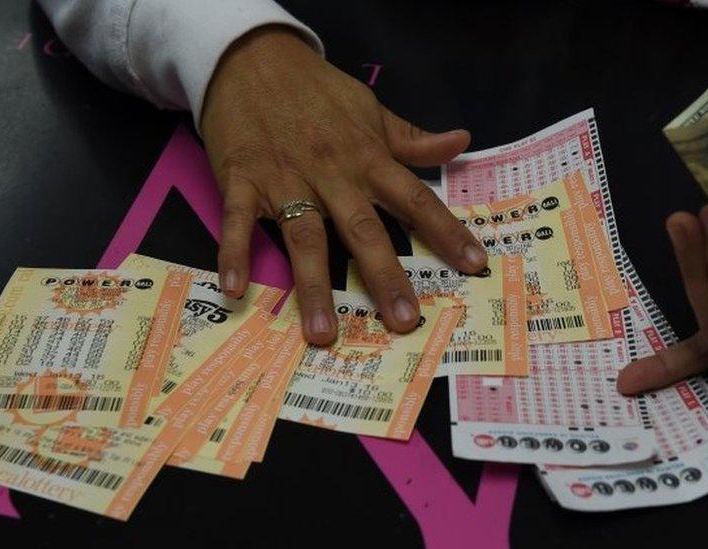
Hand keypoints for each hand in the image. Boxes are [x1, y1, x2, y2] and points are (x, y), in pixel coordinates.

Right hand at [200, 26, 487, 343]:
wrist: (252, 58)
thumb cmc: (317, 91)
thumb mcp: (371, 109)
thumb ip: (412, 138)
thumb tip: (461, 142)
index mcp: (368, 158)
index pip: (415, 199)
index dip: (446, 231)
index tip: (473, 265)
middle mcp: (332, 174)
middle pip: (363, 230)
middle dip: (385, 276)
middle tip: (404, 321)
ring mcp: (285, 180)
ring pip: (304, 238)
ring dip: (313, 287)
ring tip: (323, 333)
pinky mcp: (242, 181)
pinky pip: (238, 222)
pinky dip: (234, 254)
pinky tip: (235, 291)